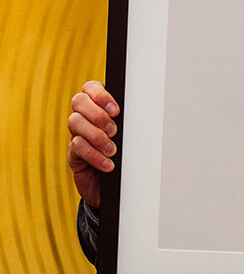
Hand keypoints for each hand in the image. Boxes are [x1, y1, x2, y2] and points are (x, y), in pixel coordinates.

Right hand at [67, 81, 119, 207]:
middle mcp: (85, 118)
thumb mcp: (128, 136)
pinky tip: (108, 164)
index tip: (116, 111)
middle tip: (114, 131)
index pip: (90, 87)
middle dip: (98, 114)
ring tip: (112, 150)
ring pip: (75, 122)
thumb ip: (127, 122)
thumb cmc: (125, 155)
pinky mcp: (73, 154)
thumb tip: (140, 114)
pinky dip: (94, 155)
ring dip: (96, 136)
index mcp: (98, 107)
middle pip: (78, 101)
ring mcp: (76, 134)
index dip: (100, 95)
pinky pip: (76, 146)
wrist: (115, 186)